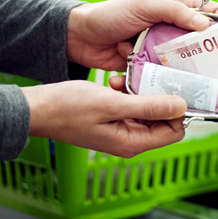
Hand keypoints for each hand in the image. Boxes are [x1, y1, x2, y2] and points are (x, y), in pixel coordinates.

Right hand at [22, 80, 186, 157]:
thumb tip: (181, 106)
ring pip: (148, 110)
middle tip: (151, 76)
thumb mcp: (111, 103)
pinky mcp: (113, 121)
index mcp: (132, 142)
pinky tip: (117, 82)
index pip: (174, 131)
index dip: (178, 111)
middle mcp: (130, 140)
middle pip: (164, 120)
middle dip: (160, 97)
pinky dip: (129, 93)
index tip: (176, 87)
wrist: (36, 109)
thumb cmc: (68, 107)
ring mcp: (122, 131)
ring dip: (142, 92)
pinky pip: (133, 106)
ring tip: (126, 79)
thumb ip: (148, 106)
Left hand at [66, 0, 217, 71]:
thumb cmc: (110, 15)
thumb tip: (205, 24)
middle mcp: (171, 28)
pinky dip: (161, 77)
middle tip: (211, 65)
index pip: (207, 12)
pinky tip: (155, 77)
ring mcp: (161, 48)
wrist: (79, 38)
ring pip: (184, 62)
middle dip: (205, 53)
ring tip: (180, 73)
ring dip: (180, 67)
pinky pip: (165, 74)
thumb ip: (174, 11)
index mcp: (173, 7)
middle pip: (200, 41)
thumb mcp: (143, 5)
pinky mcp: (151, 66)